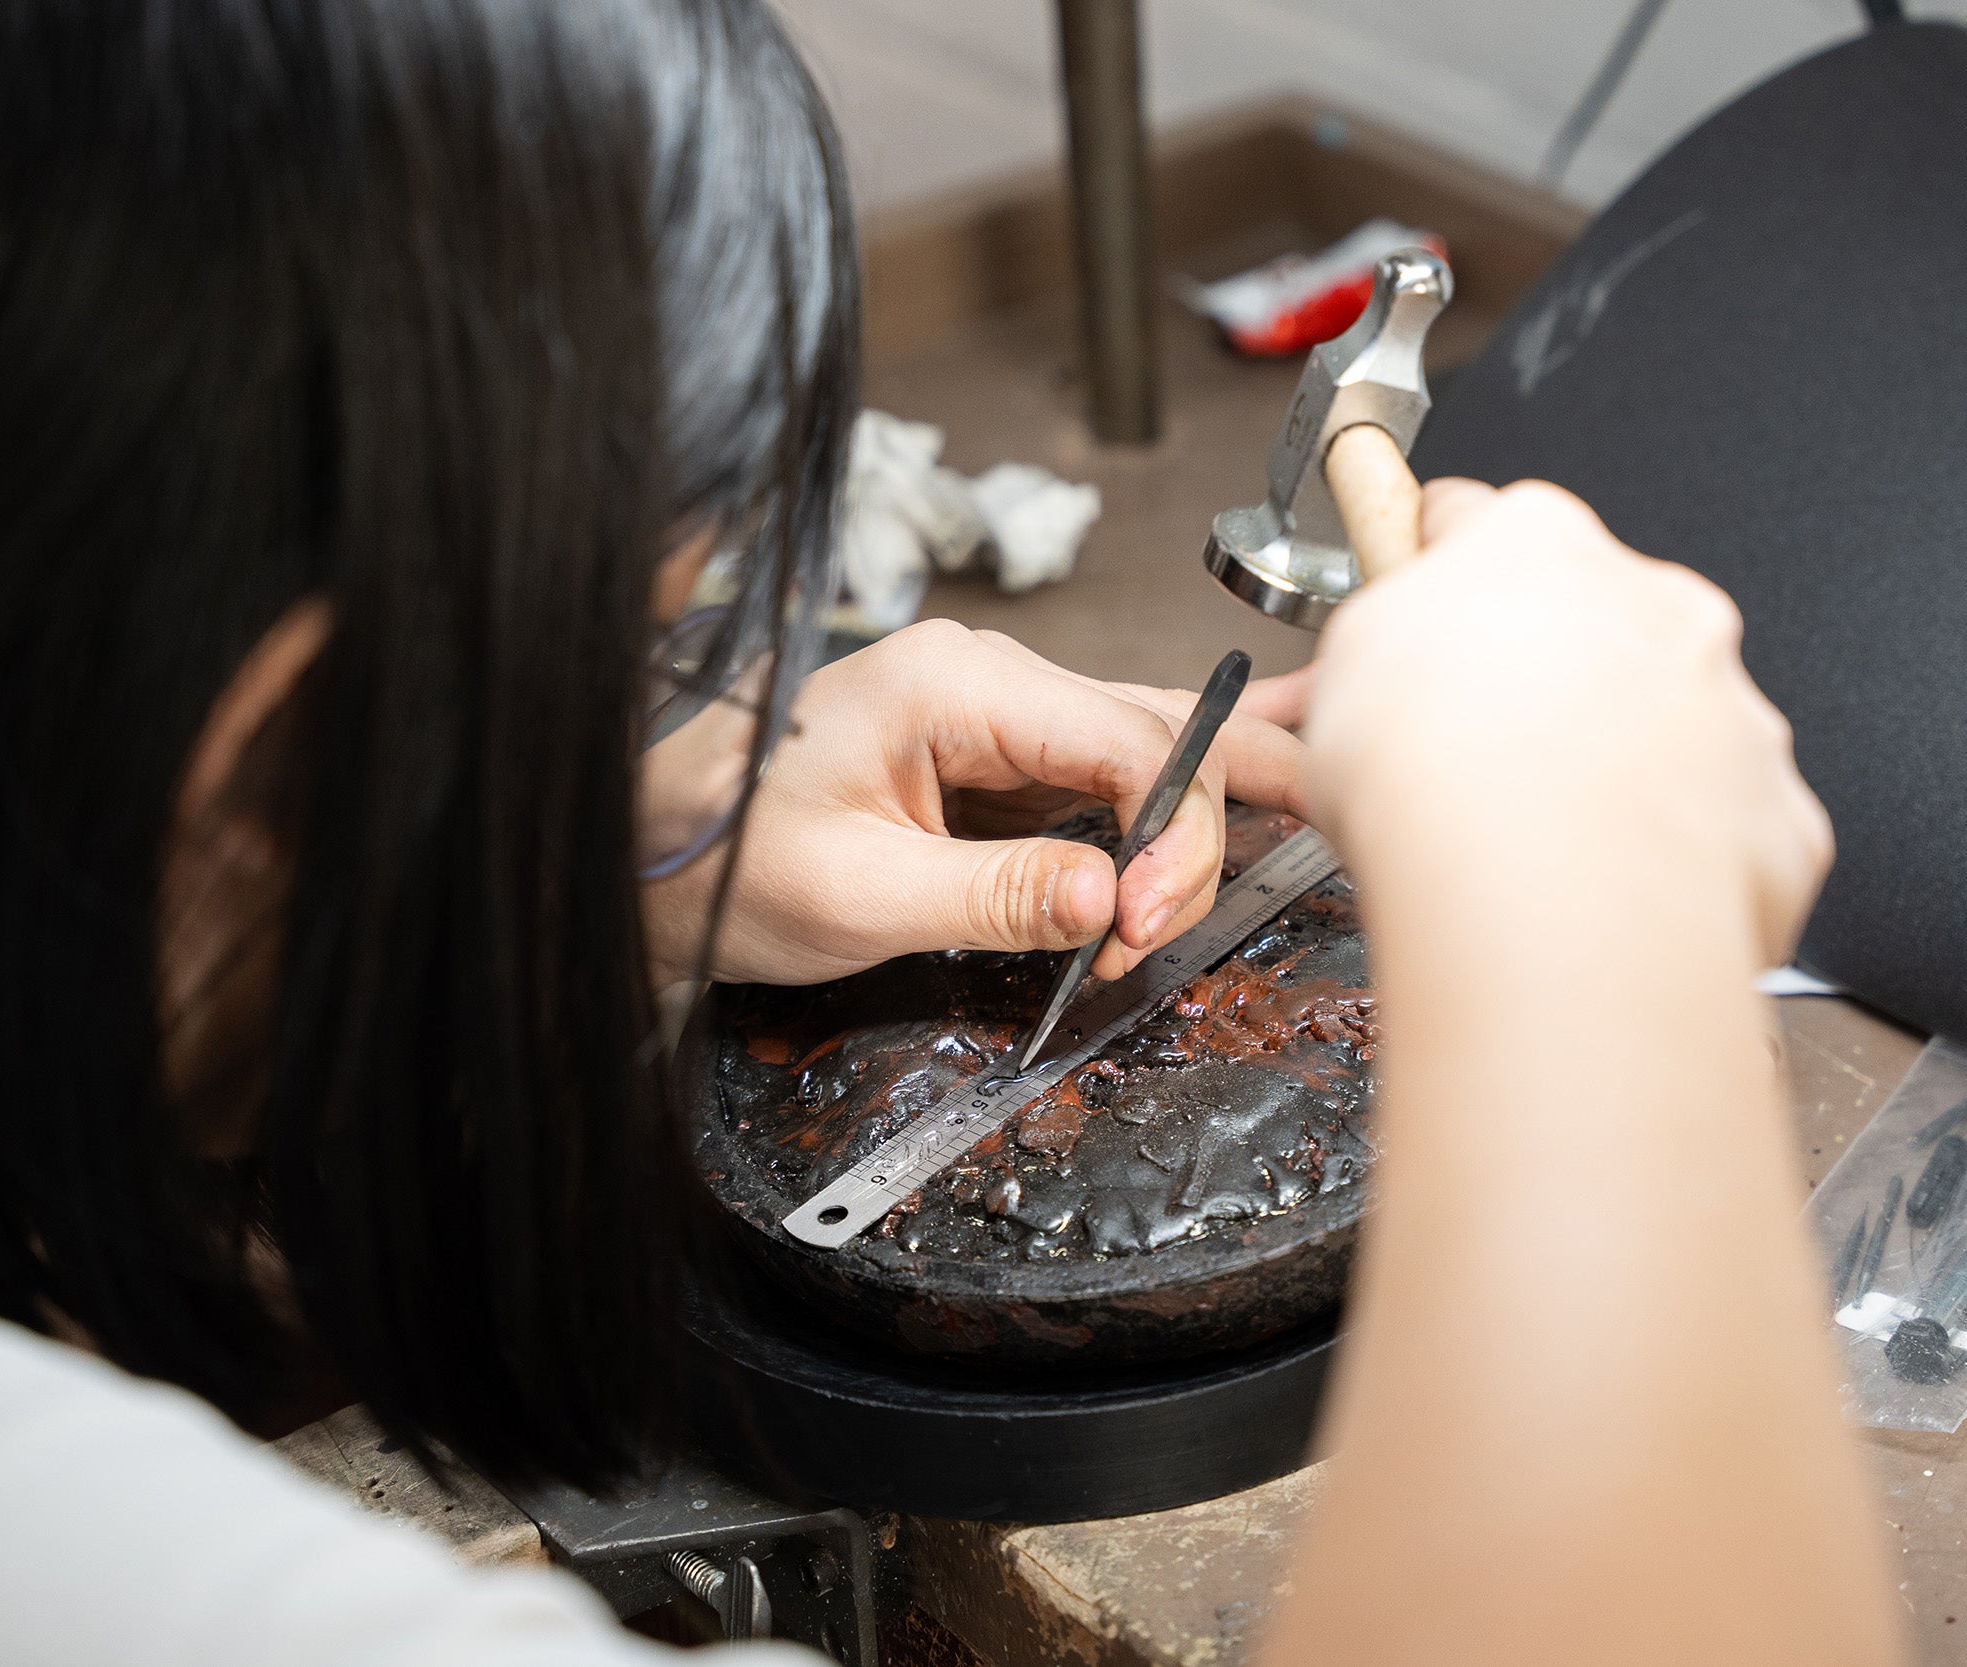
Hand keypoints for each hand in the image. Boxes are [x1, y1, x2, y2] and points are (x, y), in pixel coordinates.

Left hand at [642, 620, 1309, 986]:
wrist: (664, 850)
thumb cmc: (732, 853)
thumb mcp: (853, 892)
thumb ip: (989, 891)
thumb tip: (1106, 898)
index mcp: (958, 685)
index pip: (1124, 742)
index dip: (1165, 840)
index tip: (1136, 929)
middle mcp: (995, 681)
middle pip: (1159, 734)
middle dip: (1195, 831)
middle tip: (1171, 925)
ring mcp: (1005, 715)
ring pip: (1153, 745)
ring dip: (1200, 819)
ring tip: (1302, 832)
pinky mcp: (1006, 759)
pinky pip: (1118, 765)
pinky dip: (1184, 792)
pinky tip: (1276, 765)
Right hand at [1303, 476, 1829, 966]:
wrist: (1550, 894)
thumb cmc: (1438, 779)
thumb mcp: (1331, 695)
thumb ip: (1352, 665)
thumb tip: (1323, 686)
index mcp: (1534, 544)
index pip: (1472, 523)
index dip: (1427, 574)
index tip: (1408, 604)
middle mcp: (1649, 603)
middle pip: (1579, 624)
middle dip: (1526, 682)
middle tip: (1459, 758)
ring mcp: (1724, 700)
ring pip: (1657, 723)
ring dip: (1601, 765)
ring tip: (1528, 840)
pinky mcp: (1770, 804)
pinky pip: (1713, 821)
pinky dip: (1663, 851)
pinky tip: (1599, 886)